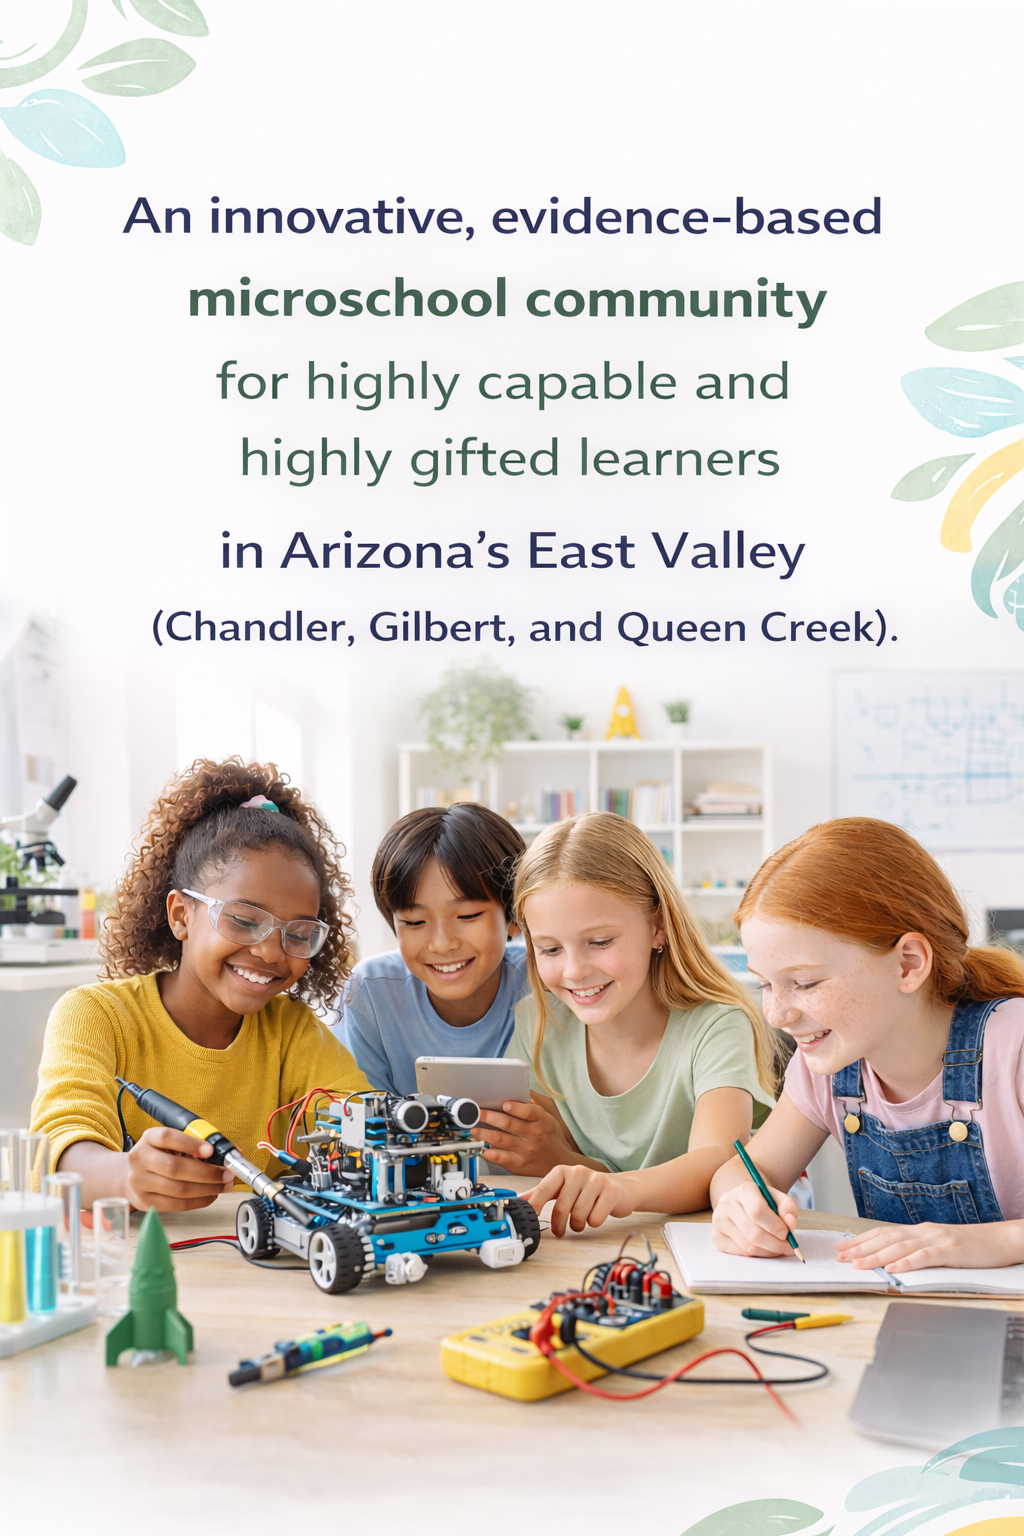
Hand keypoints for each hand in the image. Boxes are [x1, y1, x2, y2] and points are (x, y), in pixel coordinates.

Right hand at [125, 1126, 233, 1211]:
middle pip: (175, 1168)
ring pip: (178, 1189)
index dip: (190, 1144)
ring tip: (222, 1185)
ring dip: (207, 1189)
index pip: (168, 1137)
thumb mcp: (175, 1142)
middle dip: (206, 1172)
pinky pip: (176, 1205)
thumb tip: (233, 1152)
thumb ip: (199, 1144)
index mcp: (149, 1138)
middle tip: (226, 1174)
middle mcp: (140, 1159)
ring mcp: (139, 1183)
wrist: (135, 1175)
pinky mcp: (145, 1202)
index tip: (211, 1151)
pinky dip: (198, 1201)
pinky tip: (210, 1195)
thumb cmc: (162, 1155)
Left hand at [478, 1098, 578, 1176]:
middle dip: (489, 1116)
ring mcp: (525, 1150)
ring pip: (500, 1139)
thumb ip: (530, 1104)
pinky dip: (488, 1153)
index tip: (505, 1103)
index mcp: (541, 1120)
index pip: (529, 1112)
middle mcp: (533, 1134)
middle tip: (476, 1112)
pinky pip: (500, 1158)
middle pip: (508, 1124)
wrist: (559, 1161)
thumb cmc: (549, 1135)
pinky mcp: (519, 1164)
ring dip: (484, 1133)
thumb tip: (515, 1088)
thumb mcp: (546, 1117)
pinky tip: (480, 1148)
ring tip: (473, 1129)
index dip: (517, 1108)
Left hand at [524, 1165, 633, 1236]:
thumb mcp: (562, 1188)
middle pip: (561, 1207)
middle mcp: (578, 1172)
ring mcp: (596, 1180)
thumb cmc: (588, 1190)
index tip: (528, 1219)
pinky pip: (595, 1218)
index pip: (544, 1189)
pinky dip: (594, 1223)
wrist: (621, 1188)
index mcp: (563, 1171)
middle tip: (559, 1231)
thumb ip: (540, 1193)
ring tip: (580, 1221)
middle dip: (559, 1225)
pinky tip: (596, 1215)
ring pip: (579, 1215)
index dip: (534, 1206)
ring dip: (578, 1225)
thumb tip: (518, 1200)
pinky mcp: (611, 1192)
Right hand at [711, 1180, 799, 1256]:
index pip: (758, 1211)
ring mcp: (718, 1220)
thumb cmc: (763, 1202)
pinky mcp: (716, 1236)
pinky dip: (757, 1255)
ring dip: (769, 1252)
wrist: (743, 1202)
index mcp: (744, 1190)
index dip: (775, 1226)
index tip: (787, 1234)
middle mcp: (727, 1203)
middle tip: (789, 1248)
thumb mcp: (778, 1198)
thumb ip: (788, 1207)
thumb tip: (790, 1223)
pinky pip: (741, 1253)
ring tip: (778, 1248)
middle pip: (754, 1233)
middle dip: (776, 1244)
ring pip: (748, 1246)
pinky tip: (764, 1248)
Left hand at [835, 1221, 1023, 1272]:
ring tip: (859, 1264)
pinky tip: (894, 1269)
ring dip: (877, 1256)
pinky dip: (907, 1262)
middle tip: (840, 1257)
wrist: (1001, 1240)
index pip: (883, 1234)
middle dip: (861, 1248)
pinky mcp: (951, 1251)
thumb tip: (892, 1261)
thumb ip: (917, 1250)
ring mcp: (937, 1240)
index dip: (861, 1240)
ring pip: (901, 1247)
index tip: (842, 1248)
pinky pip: (925, 1257)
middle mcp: (924, 1232)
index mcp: (920, 1231)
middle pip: (887, 1239)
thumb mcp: (939, 1245)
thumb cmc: (970, 1246)